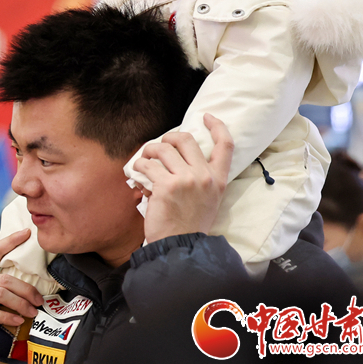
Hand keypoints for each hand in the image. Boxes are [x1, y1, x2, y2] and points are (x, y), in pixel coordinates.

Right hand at [0, 229, 43, 333]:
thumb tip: (24, 289)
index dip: (11, 240)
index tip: (27, 232)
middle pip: (5, 280)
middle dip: (26, 290)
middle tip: (39, 301)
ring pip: (0, 295)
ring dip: (20, 305)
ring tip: (32, 312)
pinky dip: (6, 317)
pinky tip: (17, 321)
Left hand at [133, 114, 232, 243]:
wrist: (180, 246)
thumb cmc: (189, 224)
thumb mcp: (207, 199)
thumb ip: (200, 178)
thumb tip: (177, 159)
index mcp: (218, 179)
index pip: (225, 145)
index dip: (217, 126)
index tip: (207, 117)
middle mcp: (204, 176)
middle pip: (186, 139)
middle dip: (169, 136)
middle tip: (160, 145)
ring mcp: (186, 180)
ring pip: (162, 149)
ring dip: (149, 151)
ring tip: (145, 160)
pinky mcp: (166, 186)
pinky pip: (147, 165)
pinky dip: (138, 167)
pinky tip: (137, 176)